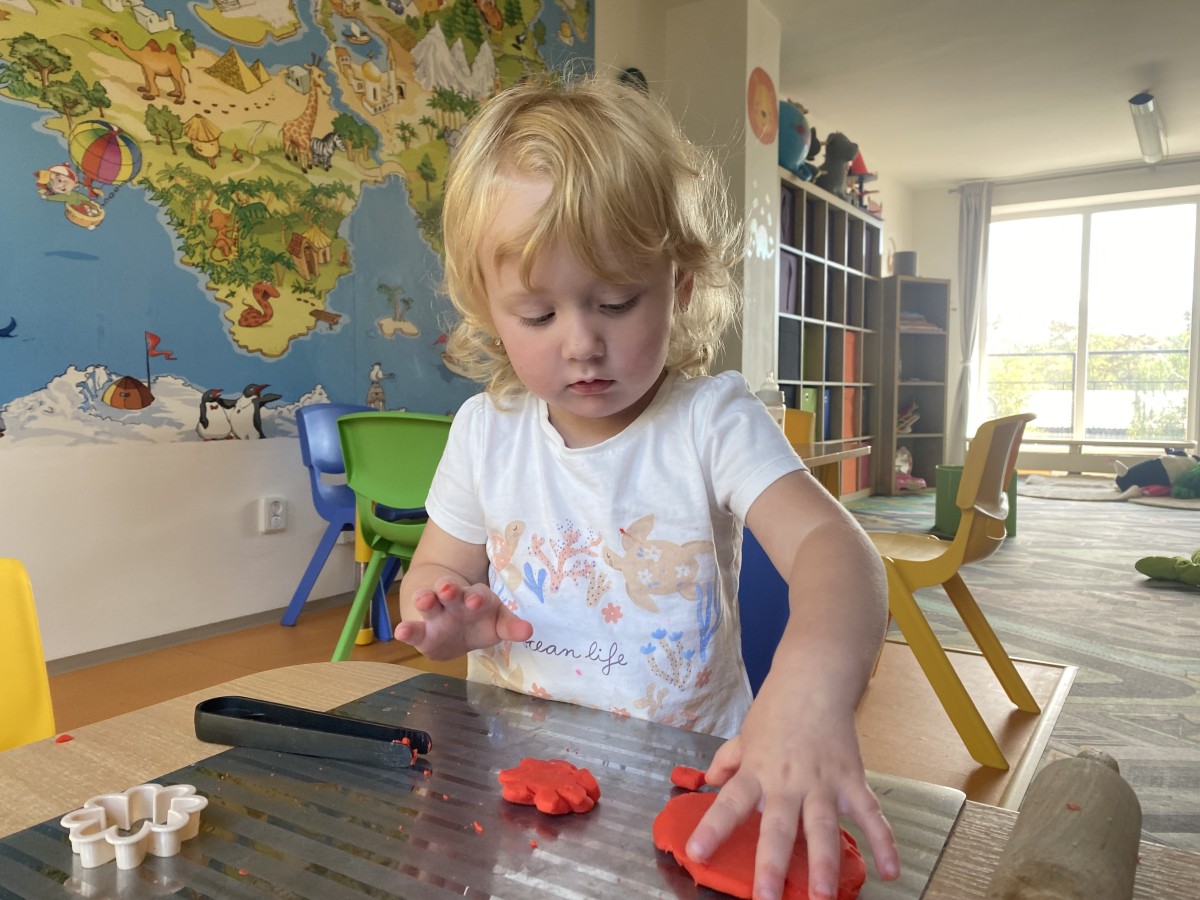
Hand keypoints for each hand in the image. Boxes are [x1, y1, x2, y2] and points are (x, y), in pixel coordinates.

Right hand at [394, 577, 532, 659]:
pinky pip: (413, 629)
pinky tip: (401, 632)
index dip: (477, 597)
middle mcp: (454, 601)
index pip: (478, 594)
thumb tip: (528, 631)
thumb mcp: (497, 622)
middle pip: (451, 592)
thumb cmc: (478, 620)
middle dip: (450, 589)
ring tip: (423, 600)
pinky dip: (407, 630)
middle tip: (448, 589)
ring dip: (426, 599)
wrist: (451, 624)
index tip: (476, 600)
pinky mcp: (422, 633)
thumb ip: (510, 626)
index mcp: (476, 598)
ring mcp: (436, 614)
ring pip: (429, 602)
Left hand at [683, 684, 899, 899]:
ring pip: (823, 827)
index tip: (697, 852)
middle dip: (773, 865)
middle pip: (779, 826)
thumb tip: (708, 781)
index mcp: (756, 771)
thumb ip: (727, 760)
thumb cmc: (776, 709)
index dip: (713, 828)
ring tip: (823, 895)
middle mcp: (788, 782)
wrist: (814, 680)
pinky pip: (869, 815)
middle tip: (768, 899)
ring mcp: (823, 782)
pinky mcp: (852, 780)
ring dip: (824, 863)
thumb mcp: (744, 734)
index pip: (730, 802)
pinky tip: (891, 871)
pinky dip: (884, 842)